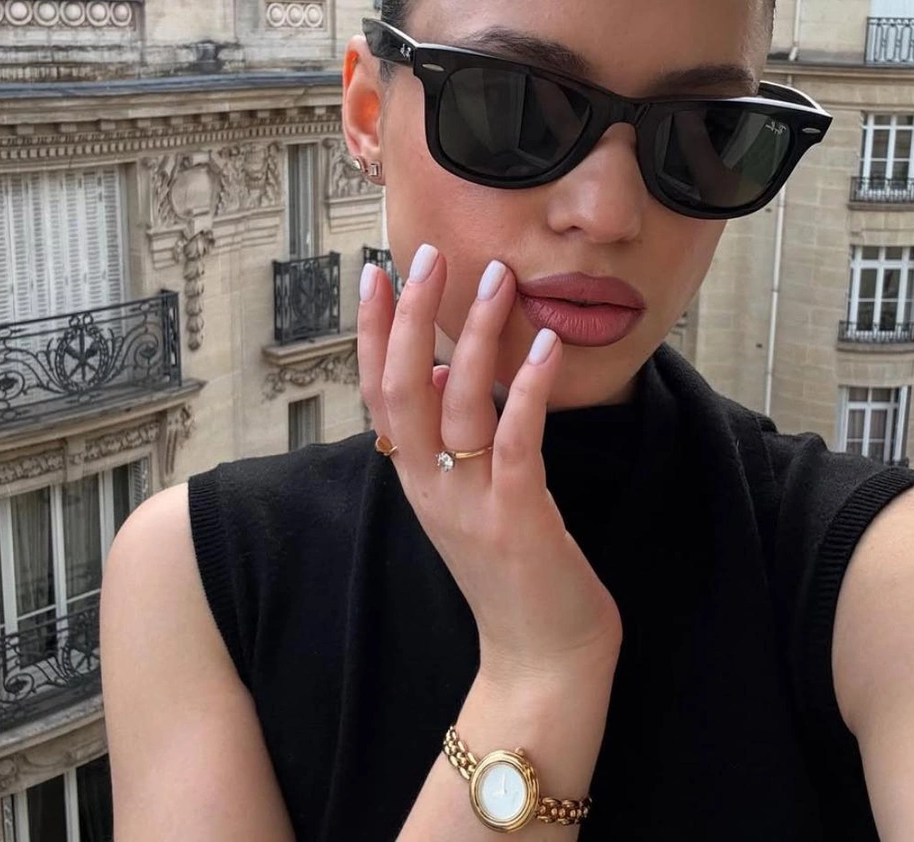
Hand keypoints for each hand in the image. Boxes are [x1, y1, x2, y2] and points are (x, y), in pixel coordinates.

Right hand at [357, 244, 622, 685]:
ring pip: (457, 404)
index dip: (370, 334)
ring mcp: (469, 503)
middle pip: (403, 388)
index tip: (372, 276)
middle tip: (424, 255)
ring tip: (496, 279)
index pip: (378, 394)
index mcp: (415, 479)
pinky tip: (543, 343)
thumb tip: (447, 372)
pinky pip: (516, 440)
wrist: (538, 658)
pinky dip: (526, 388)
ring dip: (474, 335)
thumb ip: (450, 442)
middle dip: (408, 317)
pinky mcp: (517, 517)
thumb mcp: (466, 501)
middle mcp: (429, 487)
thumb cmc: (511, 573)